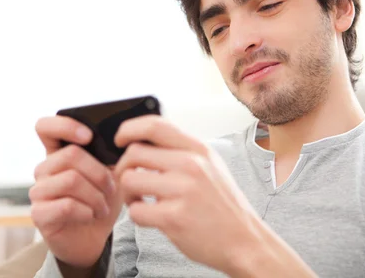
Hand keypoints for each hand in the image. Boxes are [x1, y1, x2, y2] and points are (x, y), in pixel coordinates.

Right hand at [29, 116, 122, 267]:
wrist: (95, 238)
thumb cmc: (102, 200)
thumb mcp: (111, 174)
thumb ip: (109, 155)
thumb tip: (120, 141)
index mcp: (59, 152)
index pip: (45, 126)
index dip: (65, 125)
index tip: (89, 137)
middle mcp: (44, 168)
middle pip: (71, 155)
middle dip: (100, 173)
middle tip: (111, 189)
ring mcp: (39, 191)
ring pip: (71, 180)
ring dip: (96, 195)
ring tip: (103, 206)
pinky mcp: (39, 214)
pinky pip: (66, 205)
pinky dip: (87, 211)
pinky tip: (90, 216)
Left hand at [113, 115, 261, 274]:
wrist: (244, 240)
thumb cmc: (224, 204)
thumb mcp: (211, 165)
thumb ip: (183, 150)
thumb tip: (146, 139)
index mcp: (198, 149)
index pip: (154, 125)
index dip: (129, 129)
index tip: (120, 139)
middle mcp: (191, 165)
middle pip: (134, 153)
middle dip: (123, 167)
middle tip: (128, 180)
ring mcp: (183, 191)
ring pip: (130, 180)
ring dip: (127, 193)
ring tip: (140, 200)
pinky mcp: (174, 218)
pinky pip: (136, 211)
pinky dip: (137, 215)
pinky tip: (150, 216)